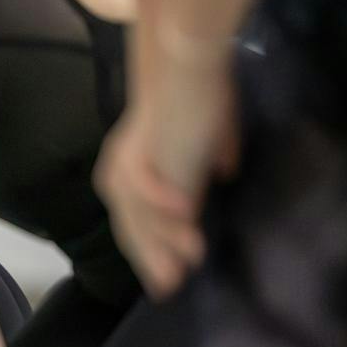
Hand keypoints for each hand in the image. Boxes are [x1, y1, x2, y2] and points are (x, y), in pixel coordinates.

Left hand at [96, 62, 235, 298]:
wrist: (186, 59)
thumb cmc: (199, 95)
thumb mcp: (207, 140)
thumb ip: (207, 161)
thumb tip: (224, 175)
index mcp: (132, 174)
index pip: (136, 225)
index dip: (152, 254)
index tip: (168, 283)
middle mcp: (122, 172)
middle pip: (131, 226)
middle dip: (153, 257)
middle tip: (173, 287)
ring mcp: (130, 161)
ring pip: (138, 211)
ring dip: (165, 238)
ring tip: (192, 261)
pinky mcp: (143, 145)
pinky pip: (146, 180)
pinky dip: (162, 199)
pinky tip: (187, 216)